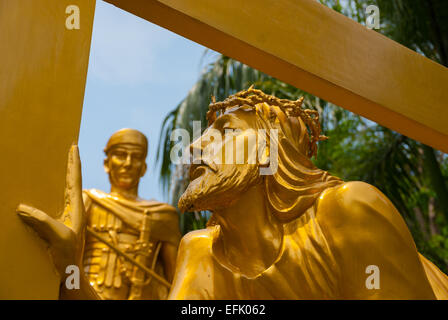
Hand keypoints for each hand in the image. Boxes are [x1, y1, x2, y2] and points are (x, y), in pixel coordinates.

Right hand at [16, 145, 85, 277]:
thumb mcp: (57, 237)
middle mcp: (75, 209)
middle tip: (70, 149)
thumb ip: (43, 221)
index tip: (74, 147)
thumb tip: (23, 208)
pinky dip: (55, 191)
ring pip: (66, 190)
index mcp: (77, 209)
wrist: (70, 273)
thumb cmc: (68, 256)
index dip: (74, 164)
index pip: (75, 180)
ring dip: (64, 177)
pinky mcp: (61, 224)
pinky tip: (50, 190)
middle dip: (71, 165)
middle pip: (73, 181)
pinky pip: (58, 202)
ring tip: (60, 163)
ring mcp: (69, 216)